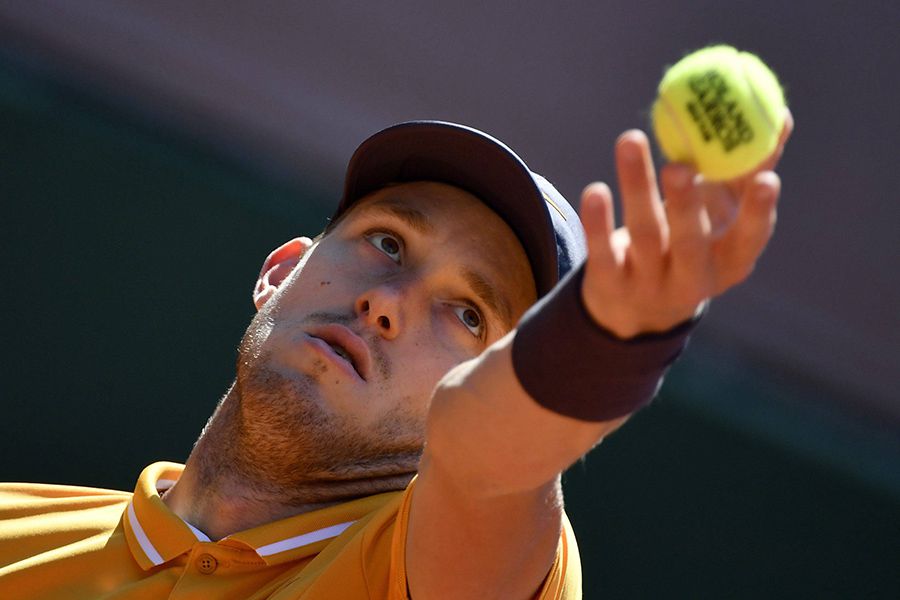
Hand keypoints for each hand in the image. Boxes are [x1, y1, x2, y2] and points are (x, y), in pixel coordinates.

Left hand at [579, 110, 792, 338]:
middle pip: (690, 242)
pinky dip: (599, 223)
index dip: (758, 212)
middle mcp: (692, 280)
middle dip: (686, 204)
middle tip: (679, 164)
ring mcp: (648, 286)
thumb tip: (779, 114)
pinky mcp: (610, 286)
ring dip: (637, 187)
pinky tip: (596, 191)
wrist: (636, 307)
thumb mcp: (720, 216)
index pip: (749, 239)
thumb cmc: (691, 242)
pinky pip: (603, 252)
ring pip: (643, 235)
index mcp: (728, 262)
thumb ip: (745, 170)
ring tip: (630, 139)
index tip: (766, 179)